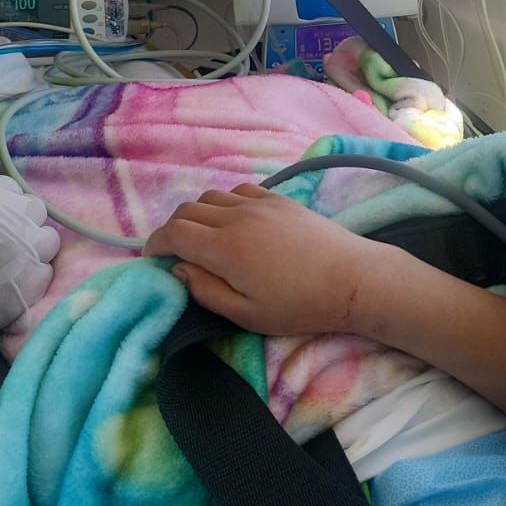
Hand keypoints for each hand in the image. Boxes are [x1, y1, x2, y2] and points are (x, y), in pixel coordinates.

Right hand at [0, 166, 60, 364]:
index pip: (13, 190)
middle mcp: (13, 224)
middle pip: (36, 214)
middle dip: (18, 222)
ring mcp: (22, 262)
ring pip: (46, 246)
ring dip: (30, 249)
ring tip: (4, 263)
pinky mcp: (22, 297)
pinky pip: (44, 278)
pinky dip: (30, 279)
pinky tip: (6, 285)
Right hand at [144, 184, 381, 335]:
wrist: (352, 279)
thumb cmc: (299, 305)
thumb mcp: (247, 314)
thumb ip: (206, 291)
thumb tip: (179, 269)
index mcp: (224, 246)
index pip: (174, 232)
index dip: (156, 243)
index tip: (153, 259)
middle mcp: (236, 216)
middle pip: (188, 210)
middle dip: (173, 229)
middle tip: (175, 253)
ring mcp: (259, 203)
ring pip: (211, 197)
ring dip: (198, 215)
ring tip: (203, 239)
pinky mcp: (278, 199)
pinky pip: (238, 191)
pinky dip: (224, 204)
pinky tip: (234, 223)